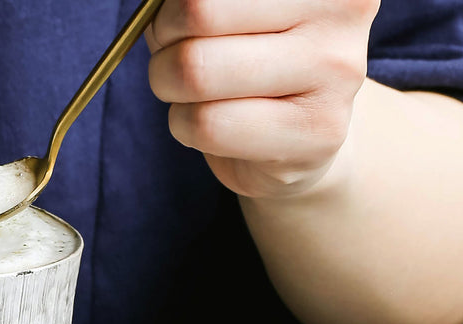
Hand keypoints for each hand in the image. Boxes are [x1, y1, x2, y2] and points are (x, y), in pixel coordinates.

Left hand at [146, 0, 380, 197]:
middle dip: (164, 41)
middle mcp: (343, 4)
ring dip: (170, 88)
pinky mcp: (319, 132)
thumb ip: (194, 0)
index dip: (172, 4)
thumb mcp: (225, 8)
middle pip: (199, 12)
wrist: (299, 136)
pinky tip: (212, 125)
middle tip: (174, 57)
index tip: (180, 16)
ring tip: (194, 93)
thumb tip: (153, 4)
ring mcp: (338, 68)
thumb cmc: (250, 55)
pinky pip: (207, 125)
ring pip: (196, 72)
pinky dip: (185, 125)